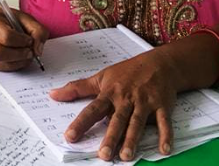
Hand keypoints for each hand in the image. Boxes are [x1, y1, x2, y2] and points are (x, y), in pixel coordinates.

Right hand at [0, 7, 48, 70]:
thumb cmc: (8, 20)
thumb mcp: (25, 18)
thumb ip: (37, 30)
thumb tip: (38, 50)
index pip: (6, 36)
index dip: (21, 41)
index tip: (30, 40)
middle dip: (19, 55)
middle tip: (30, 52)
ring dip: (18, 62)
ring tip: (26, 55)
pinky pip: (0, 68)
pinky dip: (14, 66)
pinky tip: (20, 59)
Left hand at [49, 49, 181, 160]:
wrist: (159, 63)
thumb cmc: (128, 72)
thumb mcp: (101, 77)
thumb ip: (77, 88)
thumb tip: (53, 94)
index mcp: (109, 93)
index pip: (92, 110)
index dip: (81, 123)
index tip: (70, 136)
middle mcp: (126, 99)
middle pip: (117, 119)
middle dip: (110, 137)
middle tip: (103, 154)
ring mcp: (145, 102)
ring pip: (137, 123)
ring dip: (132, 139)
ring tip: (126, 156)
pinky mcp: (162, 106)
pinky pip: (164, 123)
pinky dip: (166, 136)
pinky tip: (164, 150)